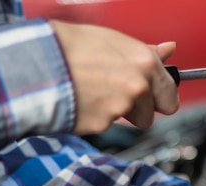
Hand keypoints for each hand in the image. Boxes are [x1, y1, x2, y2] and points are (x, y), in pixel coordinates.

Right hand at [49, 20, 179, 133]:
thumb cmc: (70, 45)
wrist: (35, 61)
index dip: (160, 98)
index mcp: (146, 64)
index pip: (171, 96)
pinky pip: (105, 125)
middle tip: (119, 96)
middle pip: (152, 115)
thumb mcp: (112, 40)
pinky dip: (95, 118)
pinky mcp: (102, 124)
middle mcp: (139, 87)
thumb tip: (168, 50)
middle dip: (140, 110)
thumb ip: (145, 51)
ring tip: (94, 93)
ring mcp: (121, 108)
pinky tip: (81, 101)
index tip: (153, 97)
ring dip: (116, 113)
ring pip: (128, 121)